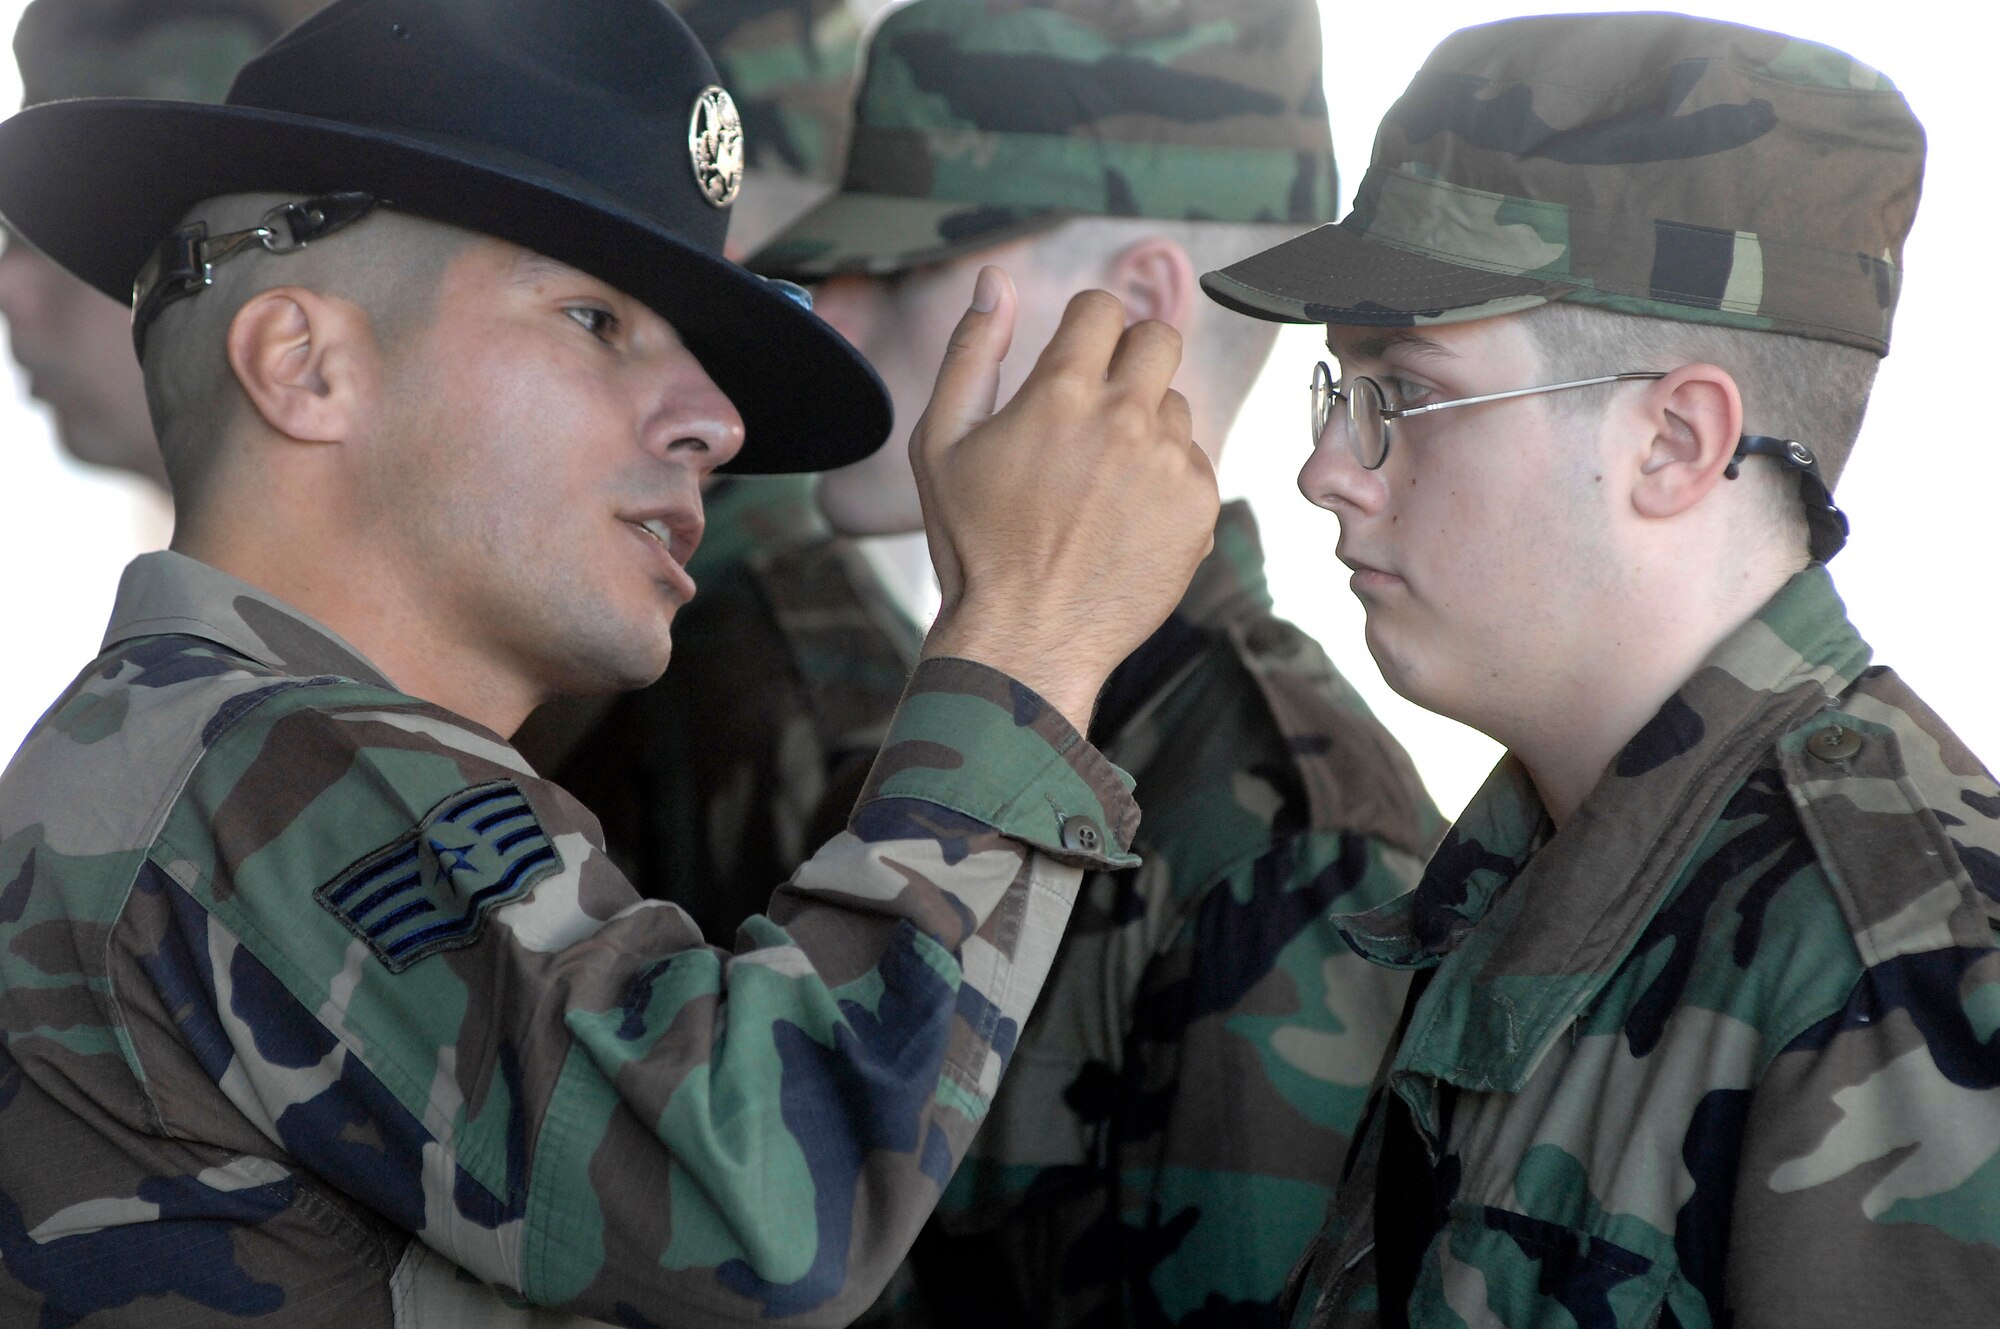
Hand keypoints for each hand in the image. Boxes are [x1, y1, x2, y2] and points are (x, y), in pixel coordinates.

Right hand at [912, 266, 1218, 727]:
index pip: (1102, 307)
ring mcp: (1171, 463)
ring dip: (1145, 425)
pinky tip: (1124, 517)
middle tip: (1096, 408)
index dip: (1084, 330)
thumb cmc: (973, 543)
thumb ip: (971, 350)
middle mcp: (1127, 418)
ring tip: (1100, 482)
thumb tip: (994, 279)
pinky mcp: (1200, 506)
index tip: (1071, 361)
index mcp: (1061, 392)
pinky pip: (1194, 462)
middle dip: (1130, 357)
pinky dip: (1165, 479)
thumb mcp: (941, 442)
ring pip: (1175, 405)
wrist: (1025, 640)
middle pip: (1159, 338)